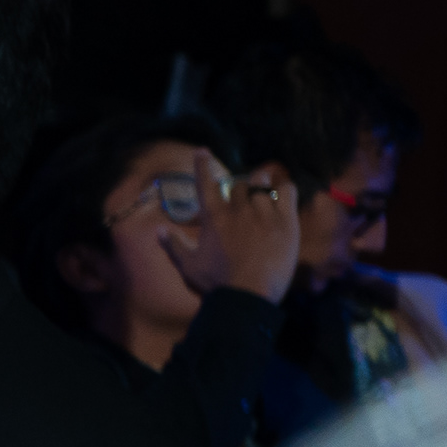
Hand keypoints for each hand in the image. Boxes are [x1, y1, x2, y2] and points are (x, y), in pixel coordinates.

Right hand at [160, 147, 297, 303]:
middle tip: (245, 198)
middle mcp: (238, 209)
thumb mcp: (188, 265)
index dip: (203, 165)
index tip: (202, 151)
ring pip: (262, 184)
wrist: (248, 295)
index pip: (206, 183)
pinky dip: (284, 190)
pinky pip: (288, 191)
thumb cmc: (216, 282)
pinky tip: (283, 195)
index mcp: (213, 217)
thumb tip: (159, 230)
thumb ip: (173, 245)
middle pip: (240, 183)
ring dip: (261, 187)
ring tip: (264, 195)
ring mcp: (263, 212)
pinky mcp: (285, 220)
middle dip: (242, 188)